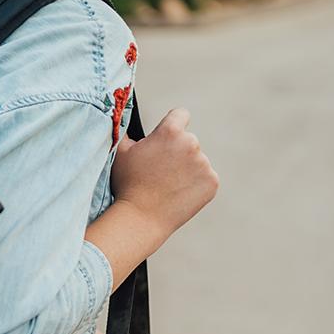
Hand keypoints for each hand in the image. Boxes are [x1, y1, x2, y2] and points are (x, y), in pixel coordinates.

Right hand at [110, 107, 219, 240]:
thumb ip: (127, 131)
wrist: (141, 218)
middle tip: (160, 172)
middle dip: (176, 152)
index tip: (167, 138)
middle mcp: (191, 143)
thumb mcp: (121, 152)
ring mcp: (204, 164)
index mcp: (170, 132)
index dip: (172, 124)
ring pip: (196, 161)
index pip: (180, 114)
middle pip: (187, 141)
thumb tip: (125, 121)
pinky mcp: (212, 182)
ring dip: (186, 170)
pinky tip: (178, 194)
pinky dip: (195, 185)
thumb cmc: (128, 185)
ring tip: (167, 186)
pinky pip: (205, 178)